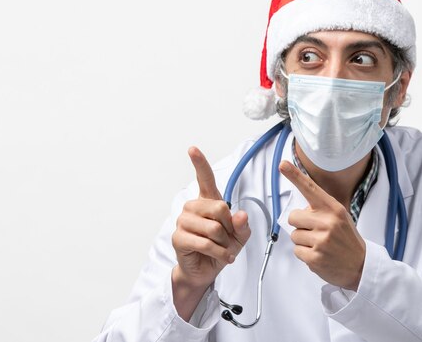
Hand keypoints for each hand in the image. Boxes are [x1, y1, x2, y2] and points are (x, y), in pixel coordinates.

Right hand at [171, 147, 250, 319]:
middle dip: (230, 227)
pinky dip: (220, 253)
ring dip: (224, 243)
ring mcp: (183, 222)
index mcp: (207, 202)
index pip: (204, 178)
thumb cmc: (221, 248)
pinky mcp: (179, 238)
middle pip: (219, 208)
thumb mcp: (239, 236)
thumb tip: (240, 215)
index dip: (199, 163)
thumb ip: (242, 225)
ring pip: (213, 228)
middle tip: (228, 238)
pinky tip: (223, 257)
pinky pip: (206, 243)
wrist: (206, 271)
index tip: (193, 149)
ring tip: (224, 249)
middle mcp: (193, 207)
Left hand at [279, 160, 365, 290]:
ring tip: (320, 245)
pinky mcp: (315, 258)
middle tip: (315, 232)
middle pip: (293, 216)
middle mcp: (327, 222)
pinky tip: (319, 255)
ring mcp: (321, 241)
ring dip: (303, 241)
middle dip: (300, 225)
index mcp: (333, 209)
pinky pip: (296, 251)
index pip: (311, 189)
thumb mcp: (340, 218)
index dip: (295, 176)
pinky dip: (304, 254)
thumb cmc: (347, 240)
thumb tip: (298, 209)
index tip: (282, 165)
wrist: (362, 266)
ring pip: (294, 235)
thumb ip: (321, 210)